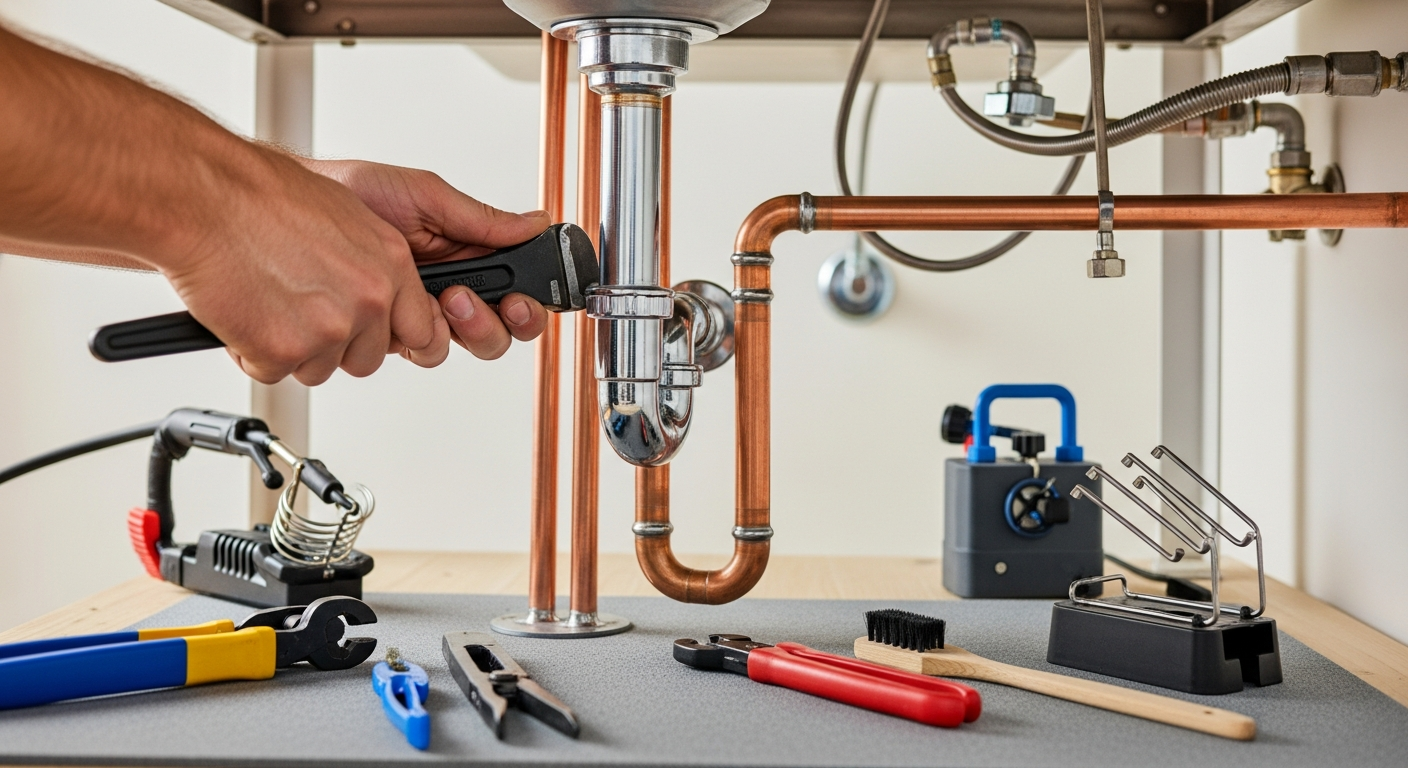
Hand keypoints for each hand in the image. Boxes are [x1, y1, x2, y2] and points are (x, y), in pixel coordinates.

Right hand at [158, 149, 446, 384]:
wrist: (207, 198)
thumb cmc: (261, 196)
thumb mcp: (344, 215)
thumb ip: (372, 262)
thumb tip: (381, 289)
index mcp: (390, 264)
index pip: (420, 330)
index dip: (389, 335)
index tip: (370, 333)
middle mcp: (369, 298)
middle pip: (367, 358)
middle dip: (335, 345)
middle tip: (300, 310)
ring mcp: (329, 328)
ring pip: (319, 368)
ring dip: (291, 348)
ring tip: (266, 300)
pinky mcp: (285, 350)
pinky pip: (273, 371)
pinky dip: (252, 351)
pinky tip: (243, 309)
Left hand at [304, 159, 550, 360]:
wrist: (297, 211)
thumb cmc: (356, 195)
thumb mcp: (425, 196)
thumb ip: (480, 219)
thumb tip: (535, 223)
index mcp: (468, 256)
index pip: (515, 292)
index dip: (527, 305)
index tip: (519, 299)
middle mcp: (450, 290)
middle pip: (497, 333)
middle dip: (491, 323)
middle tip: (465, 298)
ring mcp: (418, 313)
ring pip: (458, 346)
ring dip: (454, 328)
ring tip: (436, 298)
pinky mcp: (388, 331)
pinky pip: (416, 351)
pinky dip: (415, 337)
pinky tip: (401, 311)